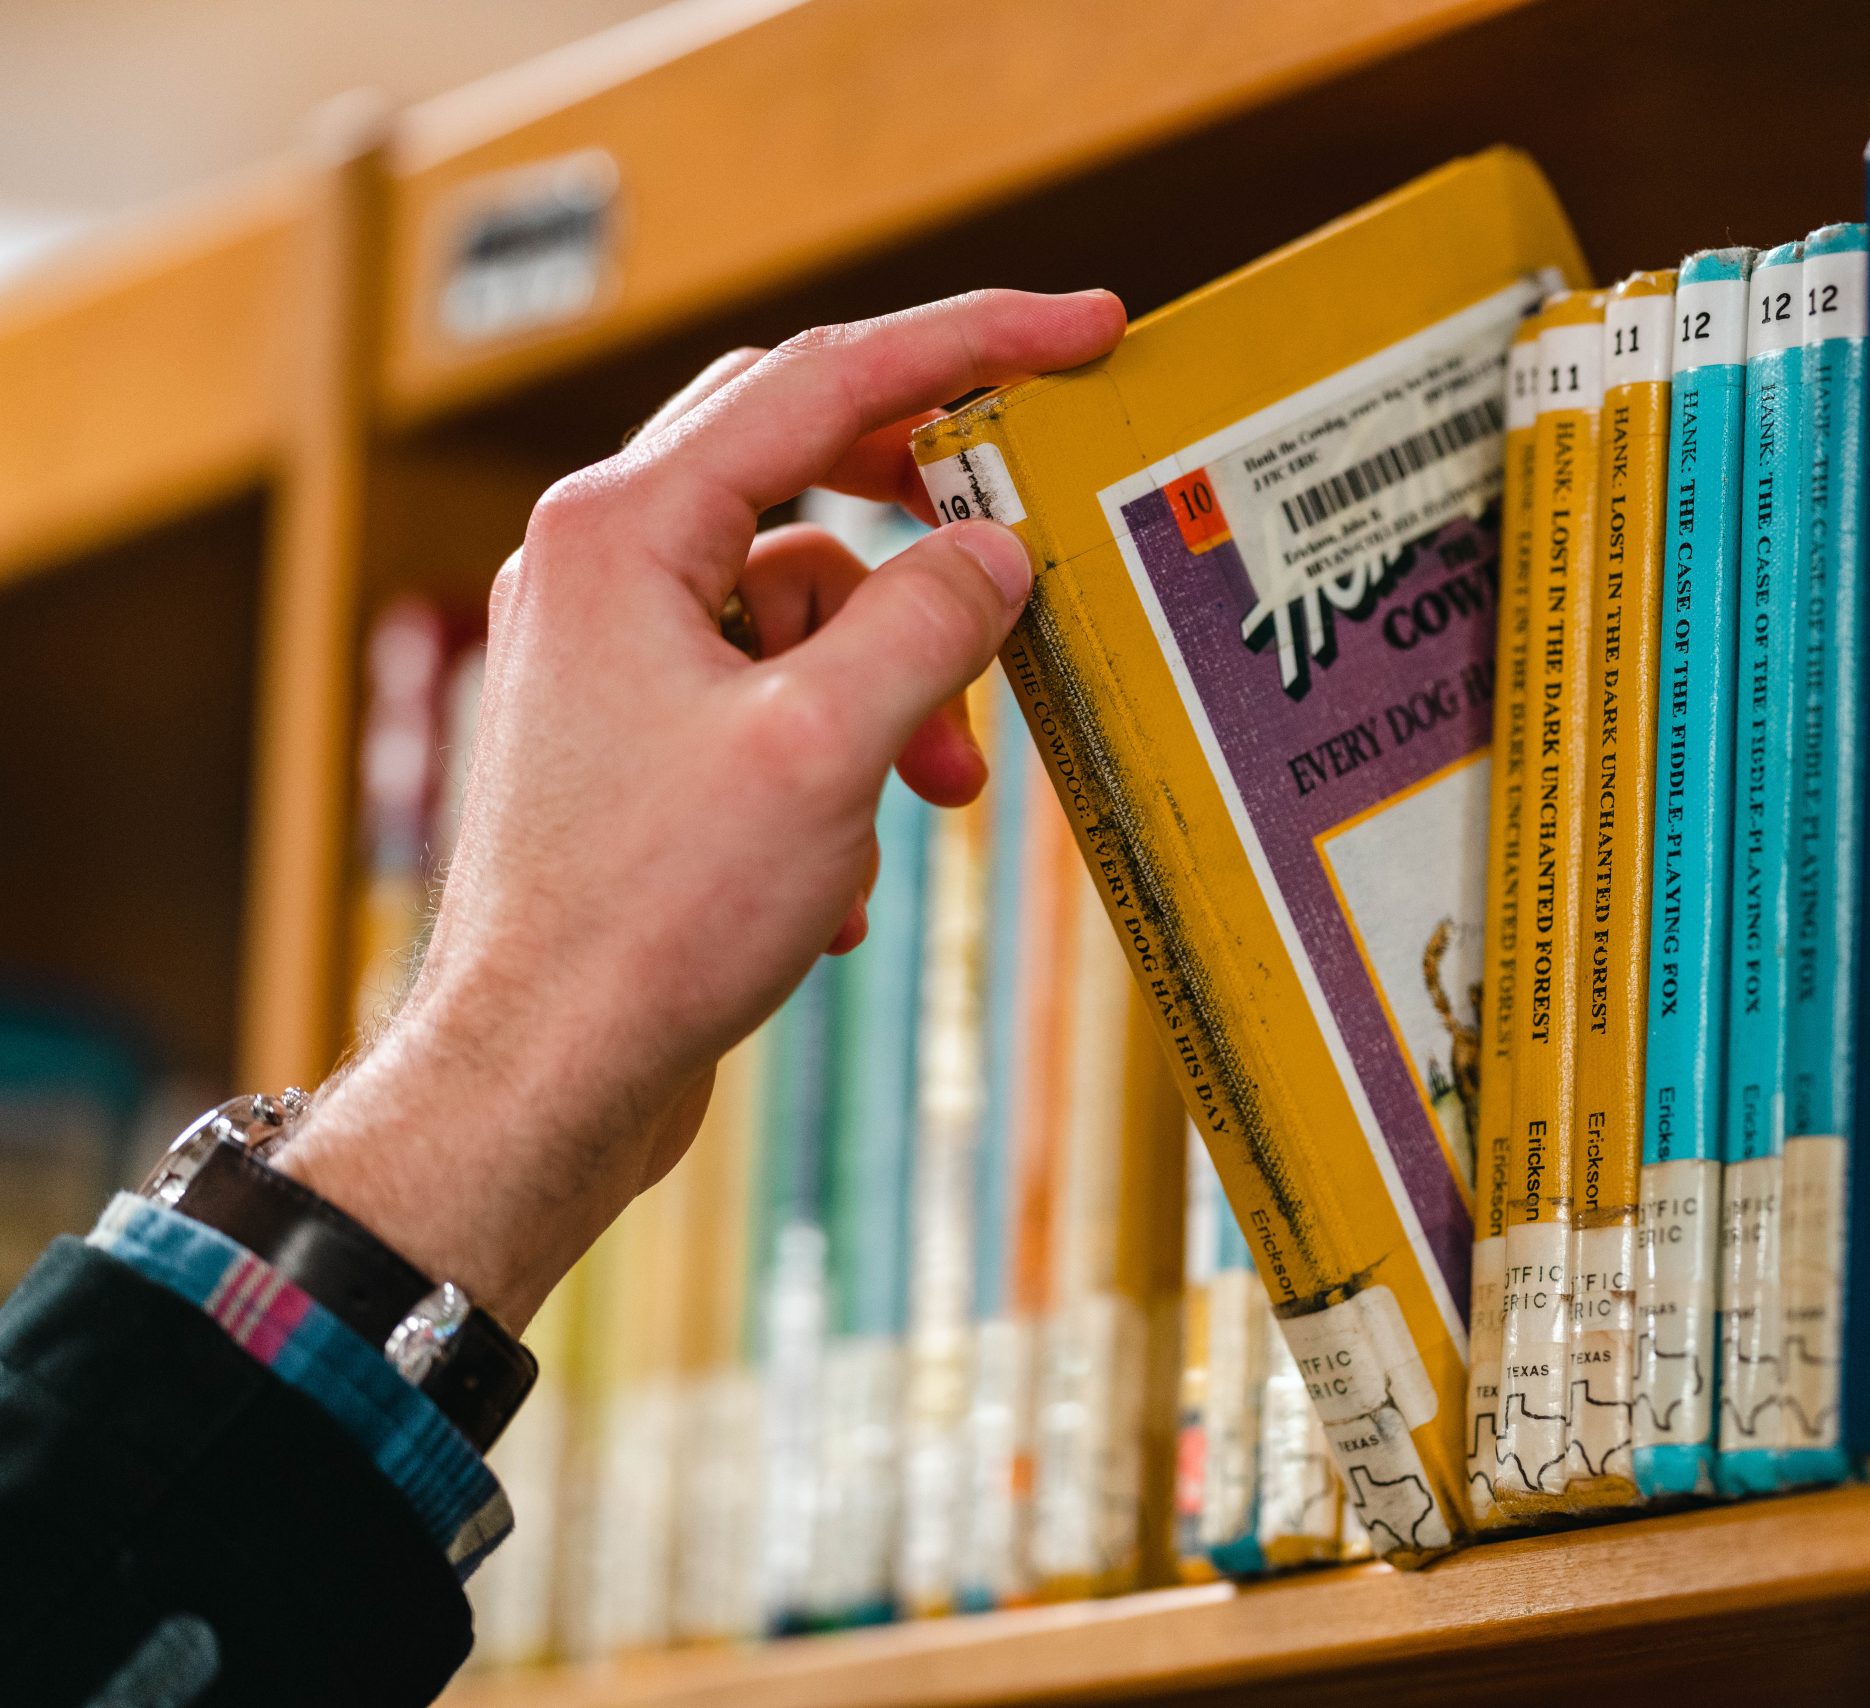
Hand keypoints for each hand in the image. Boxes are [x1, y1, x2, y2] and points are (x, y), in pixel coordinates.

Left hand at [275, 289, 1125, 1330]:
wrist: (538, 1082)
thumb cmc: (648, 921)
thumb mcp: (826, 751)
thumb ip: (929, 622)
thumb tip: (996, 550)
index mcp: (622, 530)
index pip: (824, 381)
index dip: (971, 342)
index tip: (1085, 328)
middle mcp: (602, 568)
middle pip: (804, 466)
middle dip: (928, 521)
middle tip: (1027, 535)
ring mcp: (613, 655)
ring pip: (803, 603)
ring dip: (894, 683)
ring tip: (938, 788)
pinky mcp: (638, 740)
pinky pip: (775, 695)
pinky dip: (839, 757)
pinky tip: (837, 873)